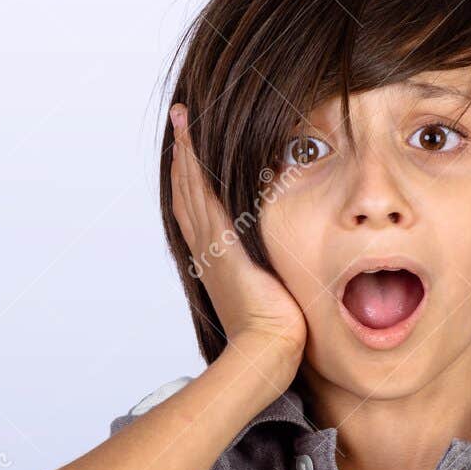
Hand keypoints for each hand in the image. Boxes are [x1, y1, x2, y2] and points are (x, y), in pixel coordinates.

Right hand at [169, 103, 306, 385]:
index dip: (193, 180)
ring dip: (186, 147)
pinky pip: (201, 187)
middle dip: (184, 155)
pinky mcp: (220, 238)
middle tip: (180, 120)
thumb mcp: (274, 300)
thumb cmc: (278, 339)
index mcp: (217, 263)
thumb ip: (276, 281)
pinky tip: (192, 131)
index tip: (192, 152)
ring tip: (183, 117)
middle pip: (187, 191)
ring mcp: (209, 242)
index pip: (199, 211)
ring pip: (190, 183)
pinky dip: (193, 158)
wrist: (267, 352)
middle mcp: (206, 249)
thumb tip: (289, 280)